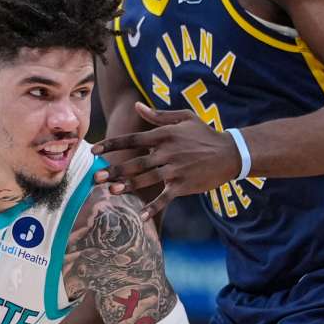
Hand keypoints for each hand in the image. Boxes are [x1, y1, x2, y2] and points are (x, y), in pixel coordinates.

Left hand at [92, 102, 241, 218]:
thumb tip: (136, 106)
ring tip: (110, 191)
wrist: (230, 153)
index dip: (112, 145)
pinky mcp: (184, 185)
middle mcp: (167, 152)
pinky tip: (141, 216)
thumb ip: (158, 115)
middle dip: (114, 170)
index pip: (132, 140)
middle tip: (95, 177)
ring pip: (146, 180)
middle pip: (135, 162)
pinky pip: (165, 198)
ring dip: (127, 186)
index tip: (94, 151)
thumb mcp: (184, 117)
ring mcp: (175, 170)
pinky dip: (154, 208)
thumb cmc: (205, 133)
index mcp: (164, 134)